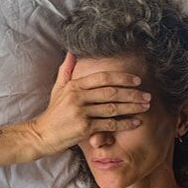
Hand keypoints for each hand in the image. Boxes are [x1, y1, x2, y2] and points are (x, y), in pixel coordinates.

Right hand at [27, 52, 151, 155]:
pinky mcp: (84, 128)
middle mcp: (78, 97)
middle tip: (147, 95)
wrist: (41, 134)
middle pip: (111, 92)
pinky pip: (109, 124)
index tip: (137, 80)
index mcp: (74, 85)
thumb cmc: (53, 112)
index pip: (102, 78)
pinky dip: (125, 123)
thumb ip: (66, 70)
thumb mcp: (58, 88)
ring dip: (132, 107)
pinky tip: (136, 122)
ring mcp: (81, 112)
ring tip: (146, 106)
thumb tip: (71, 52)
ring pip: (112, 108)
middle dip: (132, 93)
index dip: (122, 78)